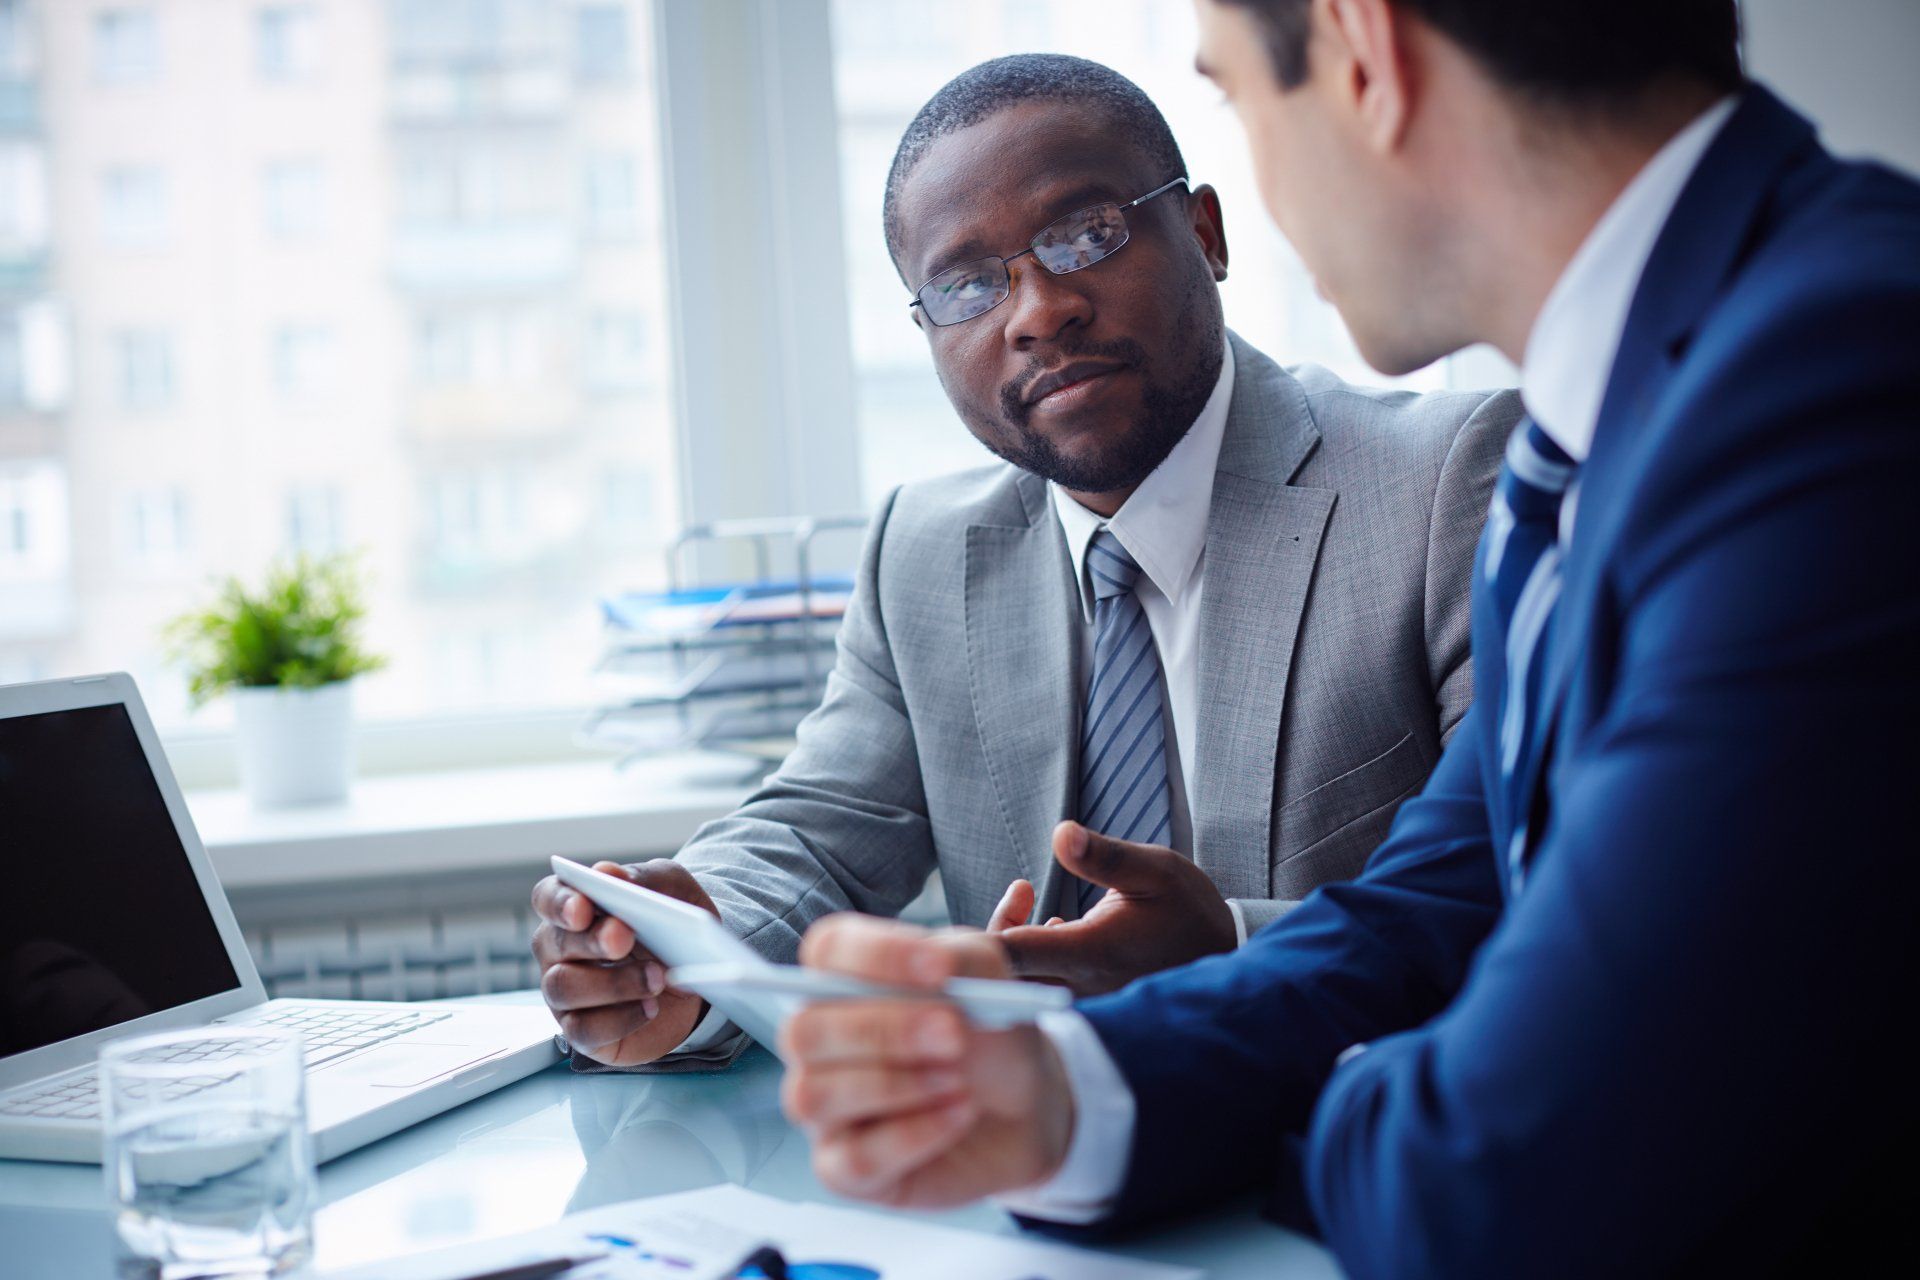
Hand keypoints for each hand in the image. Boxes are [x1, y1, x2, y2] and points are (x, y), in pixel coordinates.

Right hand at [530, 859, 717, 1065]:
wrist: (700, 973)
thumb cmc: (672, 924)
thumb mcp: (672, 889)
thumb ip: (643, 878)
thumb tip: (607, 872)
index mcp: (574, 907)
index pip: (547, 898)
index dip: (560, 903)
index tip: (583, 907)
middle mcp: (560, 950)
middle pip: (556, 944)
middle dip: (591, 941)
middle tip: (625, 938)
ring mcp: (567, 993)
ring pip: (565, 988)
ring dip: (613, 983)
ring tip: (657, 978)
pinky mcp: (584, 1031)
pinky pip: (584, 1031)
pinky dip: (619, 1020)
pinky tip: (650, 1008)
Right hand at [780, 913, 1073, 1207]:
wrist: (1024, 1108)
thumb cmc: (989, 1036)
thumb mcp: (991, 981)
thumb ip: (964, 960)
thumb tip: (936, 964)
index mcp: (845, 978)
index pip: (826, 951)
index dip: (876, 955)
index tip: (940, 968)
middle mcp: (820, 1041)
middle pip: (806, 1031)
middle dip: (884, 1031)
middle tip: (955, 1033)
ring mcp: (824, 1108)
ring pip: (815, 1095)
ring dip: (895, 1085)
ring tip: (958, 1081)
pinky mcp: (843, 1168)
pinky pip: (852, 1158)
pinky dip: (913, 1135)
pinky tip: (958, 1115)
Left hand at [994, 822, 1237, 995]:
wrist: (1223, 961)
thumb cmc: (1189, 913)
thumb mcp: (1156, 871)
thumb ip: (1105, 856)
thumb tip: (1062, 833)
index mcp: (1090, 952)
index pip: (1011, 955)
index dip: (980, 937)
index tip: (998, 899)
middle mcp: (1078, 984)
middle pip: (1003, 974)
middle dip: (993, 933)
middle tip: (1020, 892)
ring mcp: (1079, 998)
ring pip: (1018, 981)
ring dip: (1012, 940)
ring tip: (1026, 895)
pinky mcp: (1083, 1000)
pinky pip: (1038, 985)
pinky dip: (1031, 952)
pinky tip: (1052, 923)